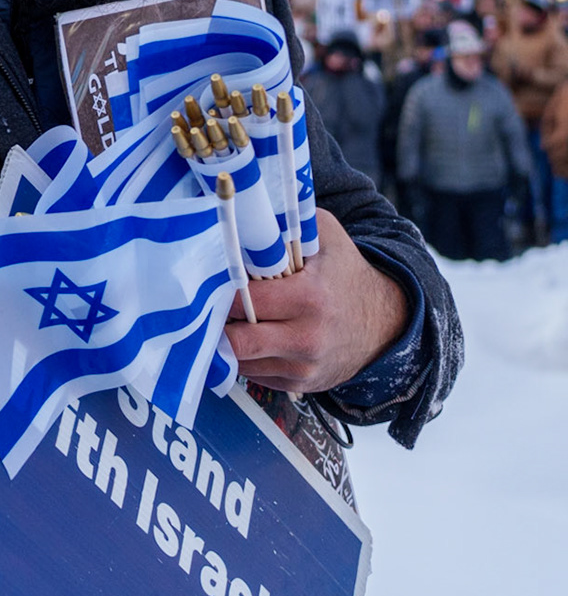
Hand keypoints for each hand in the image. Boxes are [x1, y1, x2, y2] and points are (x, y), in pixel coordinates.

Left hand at [224, 209, 409, 394]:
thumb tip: (246, 211)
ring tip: (226, 319)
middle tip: (209, 306)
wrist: (386, 322)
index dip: (222, 292)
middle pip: (237, 340)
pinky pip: (255, 375)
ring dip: (227, 342)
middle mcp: (308, 338)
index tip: (212, 283)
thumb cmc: (345, 273)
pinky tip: (249, 336)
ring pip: (241, 361)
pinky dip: (245, 357)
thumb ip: (287, 221)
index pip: (245, 302)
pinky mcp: (300, 384)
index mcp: (311, 298)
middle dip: (217, 323)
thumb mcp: (325, 236)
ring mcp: (304, 366)